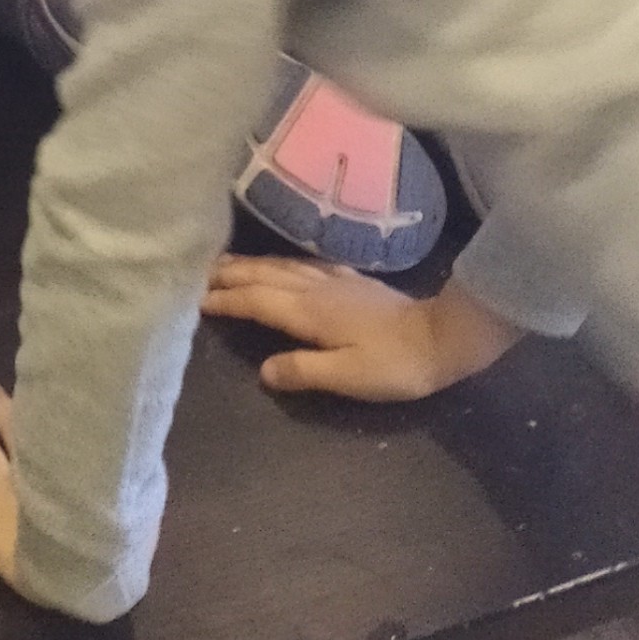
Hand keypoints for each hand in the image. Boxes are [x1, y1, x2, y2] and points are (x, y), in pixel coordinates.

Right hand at [201, 255, 521, 400]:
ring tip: (226, 263)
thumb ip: (302, 370)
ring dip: (250, 264)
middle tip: (198, 271)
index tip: (196, 298)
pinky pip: (304, 264)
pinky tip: (283, 264)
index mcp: (308, 312)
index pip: (256, 301)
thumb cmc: (394, 364)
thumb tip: (263, 370)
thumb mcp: (346, 377)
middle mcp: (315, 289)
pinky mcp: (352, 280)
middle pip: (263, 275)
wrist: (442, 337)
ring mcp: (334, 280)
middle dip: (229, 272)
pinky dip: (282, 262)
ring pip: (281, 265)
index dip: (226, 298)